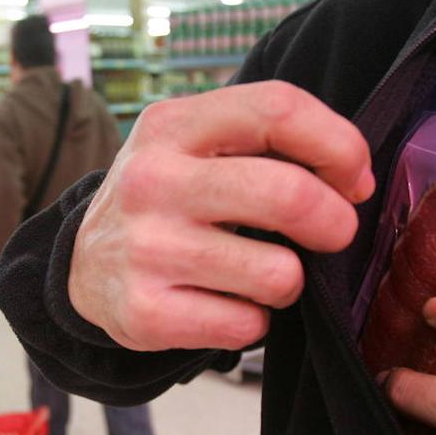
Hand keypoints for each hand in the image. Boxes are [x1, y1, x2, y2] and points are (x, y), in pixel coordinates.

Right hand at [69, 81, 374, 351]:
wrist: (82, 266)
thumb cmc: (166, 198)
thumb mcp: (192, 143)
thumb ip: (263, 140)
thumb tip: (352, 181)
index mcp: (171, 125)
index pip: (278, 109)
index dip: (339, 145)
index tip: (353, 179)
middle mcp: (152, 181)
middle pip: (289, 195)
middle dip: (335, 223)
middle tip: (332, 234)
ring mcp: (146, 249)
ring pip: (279, 274)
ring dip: (289, 280)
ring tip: (261, 272)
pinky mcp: (145, 313)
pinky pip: (248, 325)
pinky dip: (253, 321)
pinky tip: (226, 304)